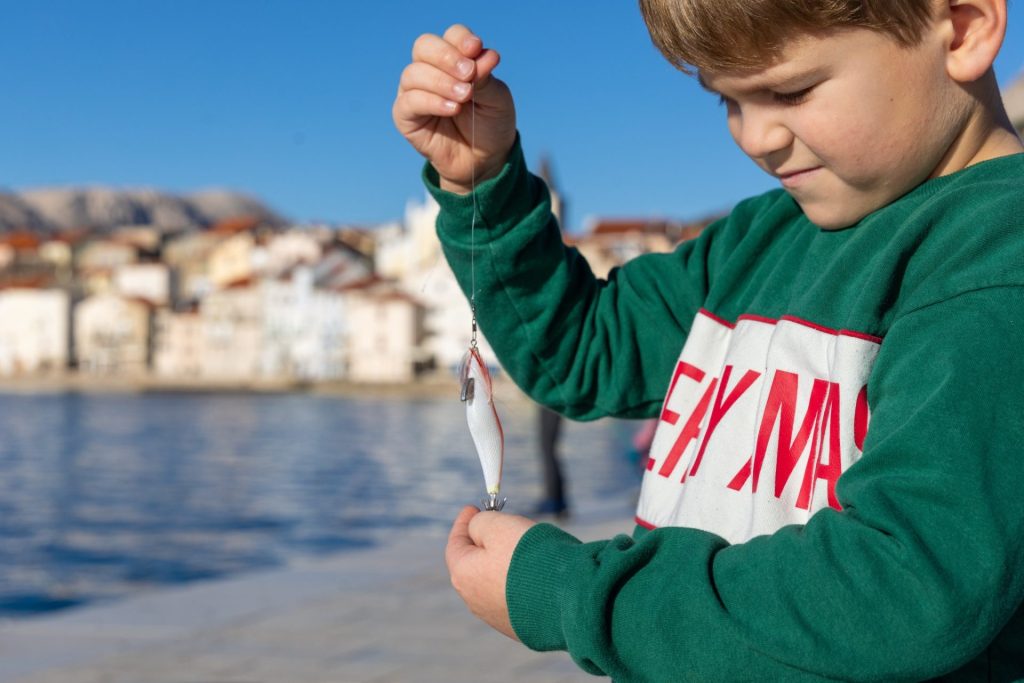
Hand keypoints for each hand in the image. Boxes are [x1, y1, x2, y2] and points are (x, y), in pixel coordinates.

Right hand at [393, 24, 516, 193]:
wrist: (485, 160)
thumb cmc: (490, 124)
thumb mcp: (497, 99)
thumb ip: (486, 77)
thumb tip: (482, 54)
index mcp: (454, 60)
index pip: (451, 37)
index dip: (461, 39)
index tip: (476, 50)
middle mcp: (431, 71)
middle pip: (424, 46)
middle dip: (446, 56)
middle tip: (468, 73)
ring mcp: (415, 93)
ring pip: (413, 73)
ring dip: (441, 82)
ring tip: (464, 97)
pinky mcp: (406, 117)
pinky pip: (409, 102)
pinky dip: (431, 101)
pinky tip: (452, 108)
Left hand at [445, 505, 535, 638]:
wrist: (566, 598)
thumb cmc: (529, 558)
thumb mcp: (499, 526)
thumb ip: (480, 522)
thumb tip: (477, 528)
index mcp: (464, 574)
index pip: (455, 543)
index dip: (463, 522)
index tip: (473, 508)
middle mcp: (474, 600)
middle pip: (474, 564)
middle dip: (483, 543)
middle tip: (497, 525)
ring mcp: (496, 616)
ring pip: (493, 582)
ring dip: (502, 564)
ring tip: (521, 548)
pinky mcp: (518, 625)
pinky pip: (513, 596)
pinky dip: (517, 582)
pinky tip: (534, 572)